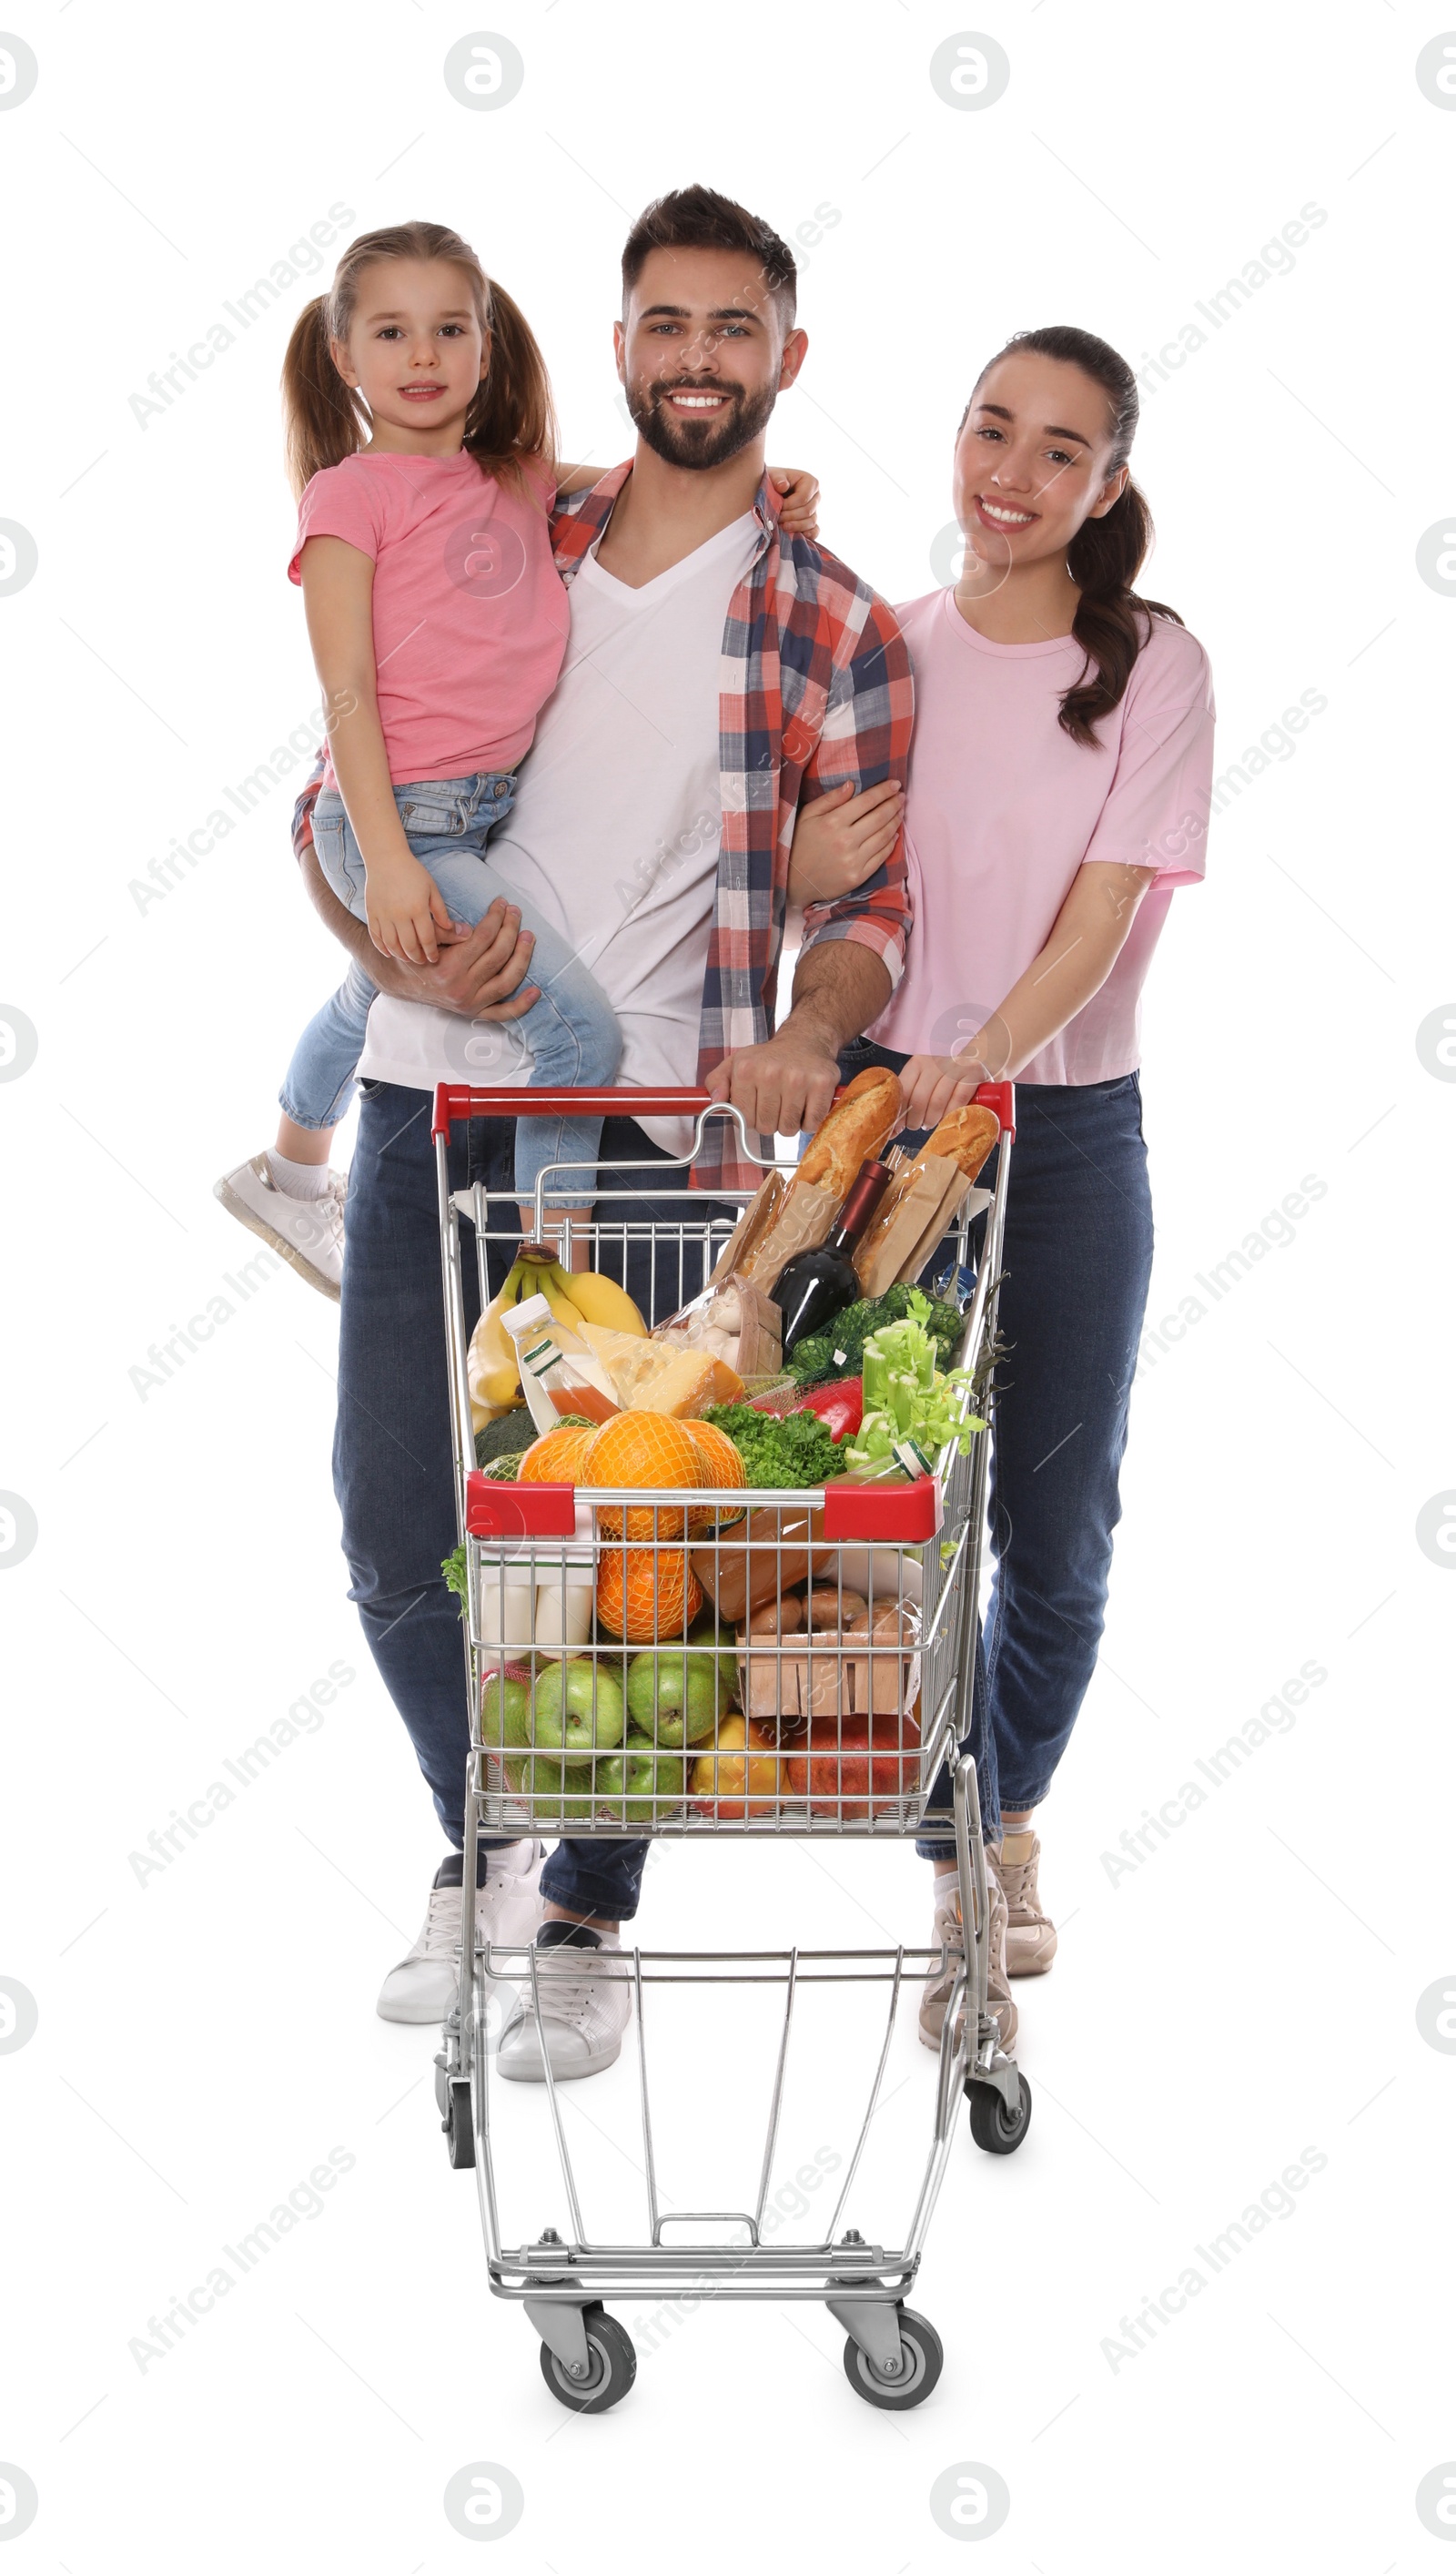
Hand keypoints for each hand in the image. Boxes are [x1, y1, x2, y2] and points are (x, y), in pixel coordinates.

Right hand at [365, 854, 458, 965]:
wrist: (386, 859)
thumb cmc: (413, 872)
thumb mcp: (432, 888)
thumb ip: (440, 910)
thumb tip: (450, 929)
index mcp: (417, 908)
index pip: (427, 938)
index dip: (431, 952)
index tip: (434, 958)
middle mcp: (399, 914)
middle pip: (409, 946)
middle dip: (417, 957)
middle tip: (422, 961)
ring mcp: (383, 915)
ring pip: (392, 945)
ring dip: (401, 955)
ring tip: (408, 958)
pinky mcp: (372, 913)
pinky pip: (376, 937)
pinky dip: (383, 948)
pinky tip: (390, 952)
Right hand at [370, 894, 540, 1018]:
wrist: (402, 983)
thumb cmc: (415, 955)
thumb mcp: (424, 939)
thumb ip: (446, 932)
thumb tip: (471, 929)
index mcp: (448, 968)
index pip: (482, 938)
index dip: (496, 917)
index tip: (502, 903)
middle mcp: (461, 988)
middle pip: (498, 956)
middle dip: (511, 929)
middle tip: (516, 913)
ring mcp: (470, 1004)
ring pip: (506, 981)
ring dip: (522, 958)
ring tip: (529, 937)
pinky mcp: (475, 1013)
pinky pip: (503, 1013)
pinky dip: (522, 1005)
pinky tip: (536, 991)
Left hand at [706, 1022, 841, 1139]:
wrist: (805, 1039)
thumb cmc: (769, 1057)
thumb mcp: (736, 1063)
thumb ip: (717, 1082)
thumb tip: (715, 1103)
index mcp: (746, 1069)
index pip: (743, 1119)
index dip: (750, 1118)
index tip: (756, 1105)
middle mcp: (771, 1073)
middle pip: (766, 1127)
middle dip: (770, 1121)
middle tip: (776, 1103)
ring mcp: (799, 1079)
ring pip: (789, 1128)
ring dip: (790, 1123)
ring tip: (790, 1103)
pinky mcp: (822, 1084)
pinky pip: (812, 1123)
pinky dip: (809, 1121)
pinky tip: (806, 1104)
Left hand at [769, 466, 819, 540]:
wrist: (770, 491)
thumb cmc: (772, 482)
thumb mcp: (773, 476)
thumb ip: (778, 478)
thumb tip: (783, 486)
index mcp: (810, 482)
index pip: (803, 498)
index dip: (789, 505)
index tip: (777, 507)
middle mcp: (816, 496)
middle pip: (807, 511)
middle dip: (791, 517)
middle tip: (777, 519)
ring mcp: (815, 510)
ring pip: (811, 522)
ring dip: (796, 526)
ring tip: (782, 527)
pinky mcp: (811, 521)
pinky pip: (815, 530)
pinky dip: (809, 535)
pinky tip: (799, 536)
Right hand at [787, 778, 903, 906]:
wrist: (793, 882)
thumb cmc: (799, 844)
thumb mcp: (807, 816)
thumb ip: (830, 799)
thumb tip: (851, 784)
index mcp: (833, 822)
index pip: (867, 801)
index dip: (884, 791)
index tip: (895, 784)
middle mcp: (846, 840)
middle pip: (879, 817)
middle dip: (894, 804)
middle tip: (902, 796)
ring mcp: (854, 860)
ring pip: (884, 836)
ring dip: (896, 821)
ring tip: (900, 811)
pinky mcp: (858, 876)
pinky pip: (882, 856)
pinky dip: (891, 843)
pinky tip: (894, 834)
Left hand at [898, 1050, 992, 1132]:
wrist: (979, 1056)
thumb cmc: (947, 1074)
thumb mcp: (926, 1078)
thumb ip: (910, 1097)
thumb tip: (892, 1130)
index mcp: (918, 1062)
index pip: (903, 1090)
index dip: (899, 1113)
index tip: (897, 1128)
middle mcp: (935, 1062)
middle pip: (918, 1098)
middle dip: (915, 1119)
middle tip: (917, 1126)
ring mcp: (955, 1067)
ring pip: (937, 1101)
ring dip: (932, 1119)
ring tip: (930, 1123)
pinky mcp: (973, 1074)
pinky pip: (958, 1100)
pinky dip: (951, 1114)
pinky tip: (947, 1118)